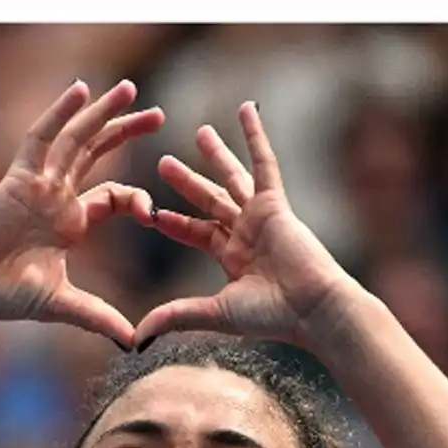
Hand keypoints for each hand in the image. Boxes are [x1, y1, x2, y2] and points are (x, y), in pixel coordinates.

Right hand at [0, 80, 162, 348]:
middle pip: (98, 153)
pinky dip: (59, 113)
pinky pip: (40, 138)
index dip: (137, 199)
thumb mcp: (63, 304)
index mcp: (72, 222)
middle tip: (159, 114)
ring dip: (100, 112)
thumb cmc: (3, 295)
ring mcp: (37, 184)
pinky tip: (80, 90)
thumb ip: (99, 316)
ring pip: (74, 139)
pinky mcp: (17, 179)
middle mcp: (57, 196)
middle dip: (127, 131)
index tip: (153, 214)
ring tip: (127, 89)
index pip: (114, 195)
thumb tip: (134, 341)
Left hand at [137, 102, 356, 348]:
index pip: (195, 233)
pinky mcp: (276, 204)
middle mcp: (245, 234)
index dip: (172, 222)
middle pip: (210, 201)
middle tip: (164, 162)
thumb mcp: (215, 313)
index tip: (149, 212)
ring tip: (199, 132)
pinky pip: (264, 163)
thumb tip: (135, 337)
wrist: (312, 310)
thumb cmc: (272, 317)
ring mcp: (261, 217)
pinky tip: (246, 110)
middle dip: (187, 183)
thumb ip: (176, 314)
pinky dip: (255, 136)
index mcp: (232, 259)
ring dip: (215, 155)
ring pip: (232, 179)